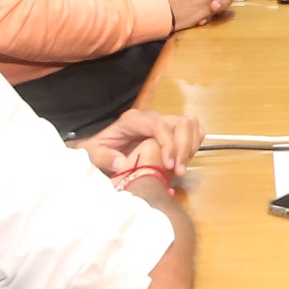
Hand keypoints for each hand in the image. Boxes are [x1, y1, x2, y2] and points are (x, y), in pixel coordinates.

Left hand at [79, 108, 202, 175]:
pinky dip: (194, 143)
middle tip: (178, 171)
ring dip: (191, 147)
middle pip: (180, 123)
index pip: (160, 126)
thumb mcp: (94, 154)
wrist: (102, 147)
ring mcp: (163, 121)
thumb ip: (104, 157)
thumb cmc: (100, 150)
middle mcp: (150, 117)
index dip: (169, 145)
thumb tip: (123, 162)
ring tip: (181, 168)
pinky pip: (192, 129)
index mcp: (133, 120)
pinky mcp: (170, 129)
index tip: (169, 166)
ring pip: (190, 124)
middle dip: (183, 148)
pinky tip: (184, 160)